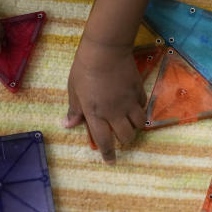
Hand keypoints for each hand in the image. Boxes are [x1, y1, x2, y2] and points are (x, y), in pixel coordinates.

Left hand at [63, 36, 146, 163]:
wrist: (106, 51)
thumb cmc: (84, 69)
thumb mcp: (74, 90)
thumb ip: (74, 109)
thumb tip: (68, 125)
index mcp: (95, 114)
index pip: (104, 141)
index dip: (108, 153)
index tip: (111, 161)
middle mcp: (114, 112)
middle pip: (127, 136)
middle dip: (125, 140)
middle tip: (121, 136)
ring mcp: (128, 102)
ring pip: (139, 124)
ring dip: (135, 126)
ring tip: (130, 123)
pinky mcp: (138, 91)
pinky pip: (143, 106)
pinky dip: (140, 109)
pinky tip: (134, 104)